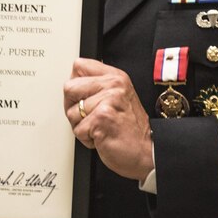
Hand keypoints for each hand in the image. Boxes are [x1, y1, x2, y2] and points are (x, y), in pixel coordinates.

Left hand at [64, 57, 153, 180]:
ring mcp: (108, 100)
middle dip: (73, 107)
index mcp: (115, 77)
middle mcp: (113, 85)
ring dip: (81, 126)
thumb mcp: (118, 96)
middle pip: (69, 88)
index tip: (85, 98)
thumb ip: (98, 86)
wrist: (148, 152)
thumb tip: (73, 83)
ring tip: (100, 127)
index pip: (79, 66)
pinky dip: (86, 139)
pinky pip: (78, 130)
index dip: (76, 85)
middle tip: (91, 117)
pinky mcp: (102, 118)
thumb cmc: (130, 129)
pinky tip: (102, 136)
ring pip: (71, 112)